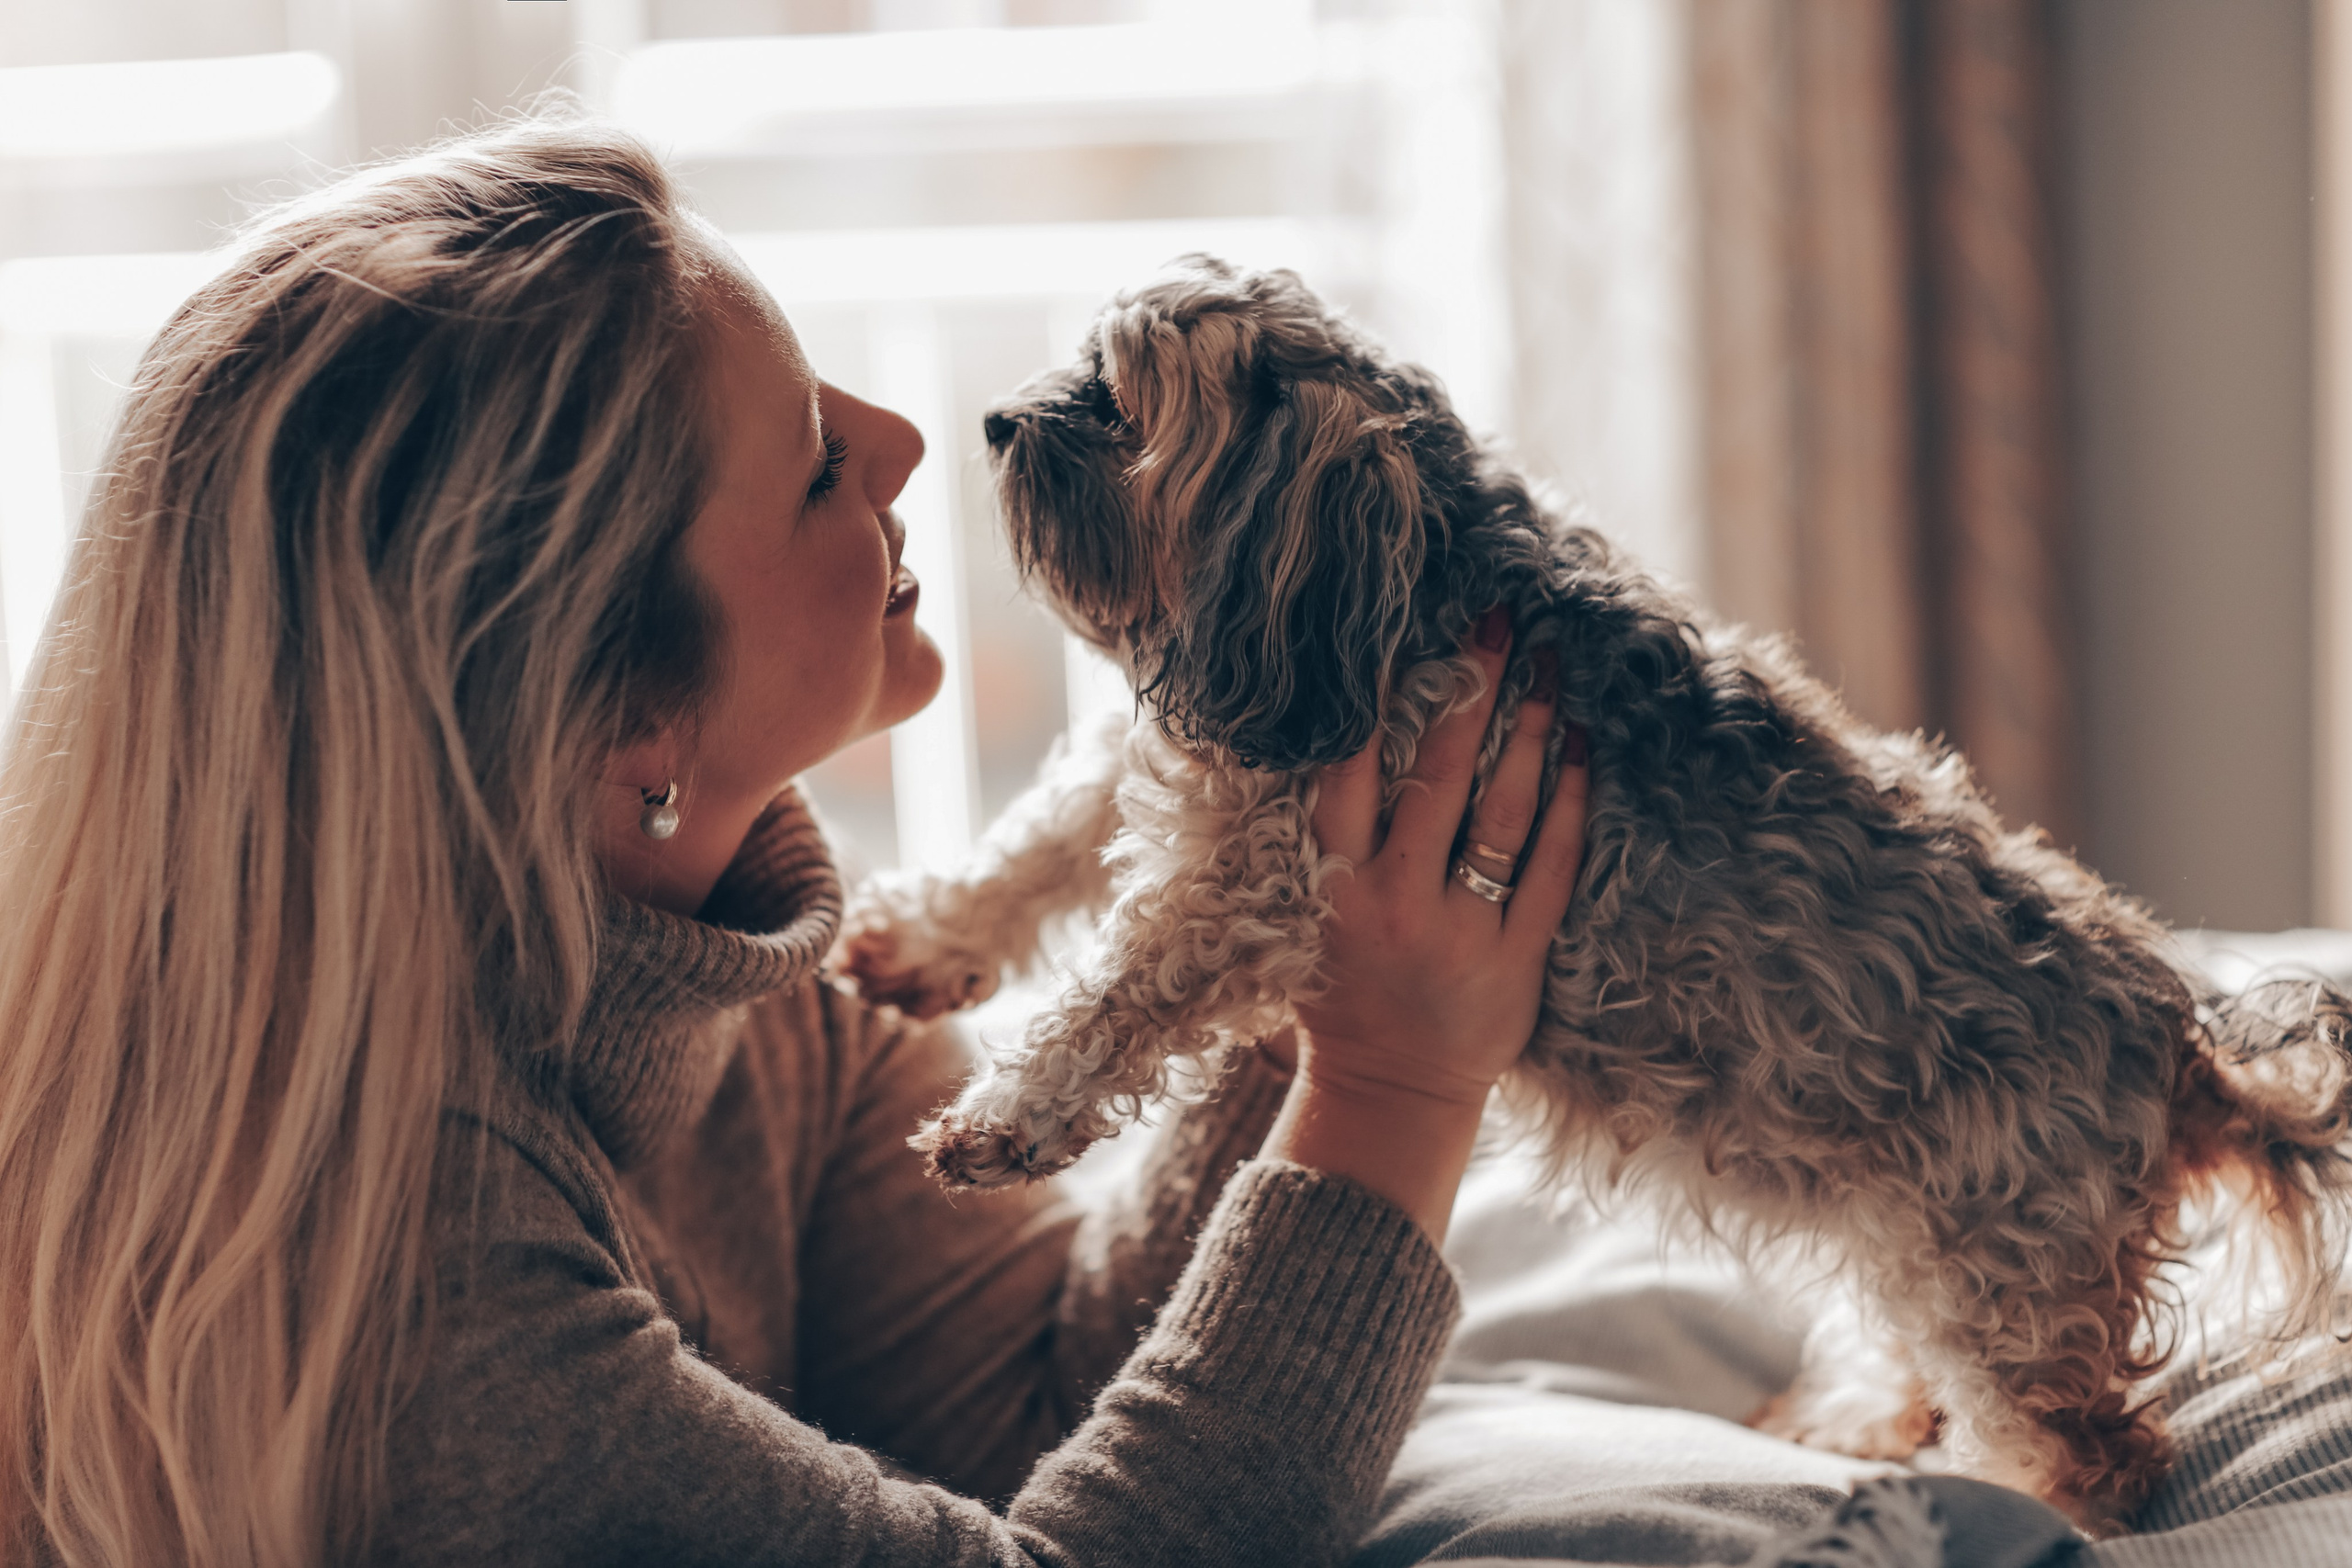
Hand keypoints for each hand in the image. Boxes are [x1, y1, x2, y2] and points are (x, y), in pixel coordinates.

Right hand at [1294, 613, 1587, 1107]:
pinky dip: (1571, 806)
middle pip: (1437, 775)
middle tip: (1500, 620)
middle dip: (1471, 690)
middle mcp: (1394, 900)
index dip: (1377, 698)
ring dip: (1530, 733)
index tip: (1407, 633)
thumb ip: (1324, 838)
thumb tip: (1339, 733)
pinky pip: (1554, 870)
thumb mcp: (1308, 914)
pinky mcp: (1516, 961)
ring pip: (1502, 814)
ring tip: (1550, 671)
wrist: (1385, 1097)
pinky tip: (1582, 752)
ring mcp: (1460, 931)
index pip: (1349, 771)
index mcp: (1332, 883)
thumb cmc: (1340, 995)